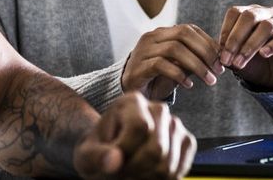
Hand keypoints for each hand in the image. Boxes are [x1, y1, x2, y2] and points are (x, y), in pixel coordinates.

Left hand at [73, 92, 195, 178]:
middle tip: (122, 173)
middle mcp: (157, 109)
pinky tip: (148, 175)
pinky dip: (164, 179)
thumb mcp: (87, 155)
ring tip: (132, 173)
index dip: (126, 152)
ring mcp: (174, 124)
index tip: (113, 162)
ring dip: (148, 178)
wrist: (111, 155)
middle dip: (136, 170)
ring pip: (168, 163)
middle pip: (157, 149)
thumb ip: (97, 156)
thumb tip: (114, 160)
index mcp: (132, 101)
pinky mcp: (186, 141)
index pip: (140, 127)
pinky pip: (181, 168)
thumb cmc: (99, 152)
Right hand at [121, 24, 223, 100]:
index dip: (208, 42)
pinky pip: (161, 65)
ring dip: (196, 65)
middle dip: (205, 52)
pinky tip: (189, 85)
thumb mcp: (178, 65)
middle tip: (218, 70)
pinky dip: (179, 74)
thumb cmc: (157, 78)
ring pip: (174, 49)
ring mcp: (143, 50)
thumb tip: (219, 57)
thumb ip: (194, 58)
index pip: (189, 29)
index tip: (222, 59)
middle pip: (183, 34)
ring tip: (209, 80)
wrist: (131, 91)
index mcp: (162, 33)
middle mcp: (152, 37)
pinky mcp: (138, 66)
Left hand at [218, 5, 272, 91]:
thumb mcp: (238, 58)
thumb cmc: (256, 63)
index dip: (226, 29)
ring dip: (251, 45)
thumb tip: (216, 51)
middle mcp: (267, 14)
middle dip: (236, 38)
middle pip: (250, 16)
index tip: (219, 49)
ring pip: (267, 26)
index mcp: (251, 13)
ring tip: (240, 61)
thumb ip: (227, 52)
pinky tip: (263, 55)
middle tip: (227, 59)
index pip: (235, 12)